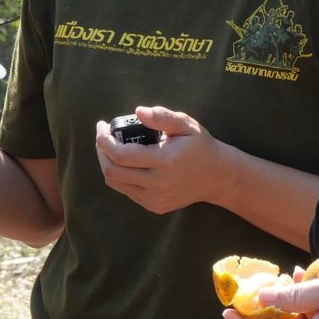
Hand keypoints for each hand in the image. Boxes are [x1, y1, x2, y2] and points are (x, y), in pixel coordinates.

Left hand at [94, 104, 221, 214]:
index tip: (102, 125)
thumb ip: (162, 117)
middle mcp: (158, 184)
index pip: (121, 155)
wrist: (216, 177)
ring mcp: (155, 198)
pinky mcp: (155, 206)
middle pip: (112, 171)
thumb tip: (138, 111)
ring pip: (116, 183)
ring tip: (112, 148)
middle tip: (104, 137)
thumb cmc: (199, 147)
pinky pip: (127, 191)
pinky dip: (121, 176)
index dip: (104, 140)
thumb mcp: (186, 125)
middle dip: (101, 152)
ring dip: (108, 164)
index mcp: (164, 161)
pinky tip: (128, 163)